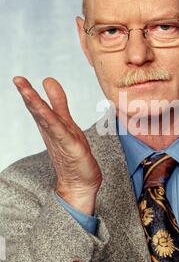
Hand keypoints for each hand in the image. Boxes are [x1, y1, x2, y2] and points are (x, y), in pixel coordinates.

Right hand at [13, 76, 101, 215]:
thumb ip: (57, 102)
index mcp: (49, 125)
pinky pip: (62, 132)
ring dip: (38, 106)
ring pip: (47, 120)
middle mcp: (51, 132)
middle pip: (38, 111)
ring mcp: (60, 140)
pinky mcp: (71, 147)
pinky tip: (48, 113)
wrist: (79, 183)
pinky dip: (55, 122)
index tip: (18, 79)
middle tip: (17, 80)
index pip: (37, 106)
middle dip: (28, 95)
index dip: (28, 92)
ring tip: (28, 92)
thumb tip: (48, 80)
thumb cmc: (72, 153)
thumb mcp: (65, 122)